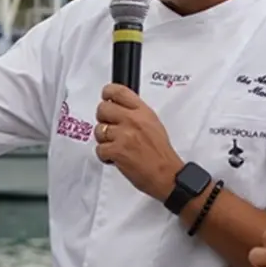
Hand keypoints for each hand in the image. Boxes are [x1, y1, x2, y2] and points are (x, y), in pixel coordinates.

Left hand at [94, 84, 184, 199]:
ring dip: (104, 140)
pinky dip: (105, 156)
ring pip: (98, 130)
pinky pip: (99, 149)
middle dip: (103, 120)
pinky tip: (116, 157)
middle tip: (111, 129)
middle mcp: (133, 120)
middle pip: (102, 109)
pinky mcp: (116, 150)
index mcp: (143, 112)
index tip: (105, 97)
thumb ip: (135, 114)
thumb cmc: (160, 153)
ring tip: (117, 146)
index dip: (107, 93)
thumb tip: (117, 108)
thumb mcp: (153, 124)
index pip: (118, 92)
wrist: (167, 174)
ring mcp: (124, 135)